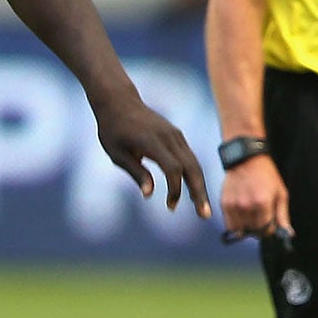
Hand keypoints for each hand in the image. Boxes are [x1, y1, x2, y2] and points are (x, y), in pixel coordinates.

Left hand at [91, 95, 211, 216]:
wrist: (119, 101)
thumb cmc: (112, 129)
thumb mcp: (117, 153)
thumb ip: (136, 172)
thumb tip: (149, 194)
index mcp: (151, 141)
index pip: (172, 168)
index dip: (175, 189)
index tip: (170, 206)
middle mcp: (168, 137)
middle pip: (191, 167)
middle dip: (199, 192)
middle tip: (204, 215)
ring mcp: (175, 135)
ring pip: (194, 163)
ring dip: (199, 186)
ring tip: (202, 208)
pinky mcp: (176, 136)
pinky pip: (189, 157)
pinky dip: (193, 175)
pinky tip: (194, 191)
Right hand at [219, 152, 291, 242]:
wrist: (246, 160)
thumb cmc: (266, 175)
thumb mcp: (281, 193)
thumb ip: (283, 215)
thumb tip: (287, 233)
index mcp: (263, 203)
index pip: (266, 230)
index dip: (270, 231)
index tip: (270, 227)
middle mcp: (246, 206)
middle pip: (252, 231)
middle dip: (258, 229)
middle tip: (261, 221)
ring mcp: (233, 205)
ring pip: (239, 230)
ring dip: (246, 228)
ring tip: (251, 217)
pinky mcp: (224, 204)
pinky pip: (229, 224)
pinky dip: (235, 224)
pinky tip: (241, 215)